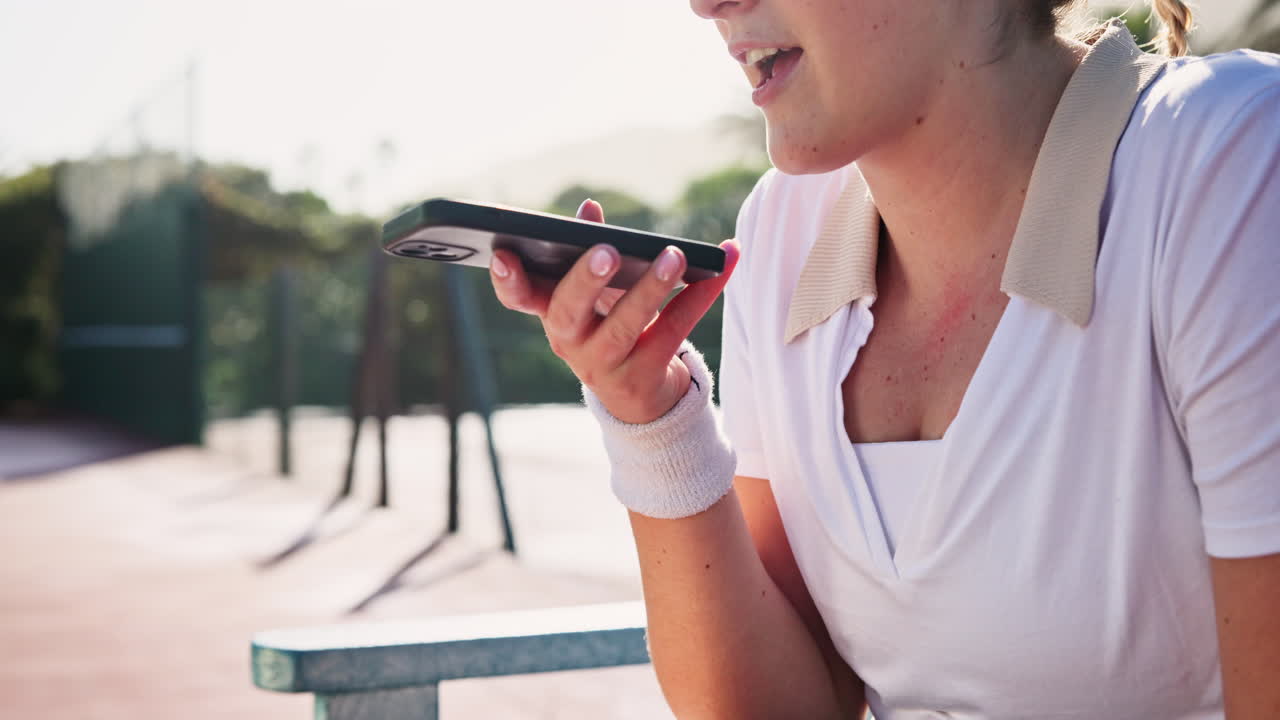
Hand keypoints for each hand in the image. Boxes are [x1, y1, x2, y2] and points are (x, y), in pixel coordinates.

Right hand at [489, 198, 739, 423]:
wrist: (639, 398)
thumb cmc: (610, 328)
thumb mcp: (594, 295)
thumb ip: (587, 248)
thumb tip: (589, 208)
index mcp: (551, 314)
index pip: (518, 298)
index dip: (507, 279)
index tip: (504, 254)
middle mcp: (569, 342)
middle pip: (569, 311)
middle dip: (586, 280)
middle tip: (608, 251)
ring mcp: (604, 364)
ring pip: (625, 325)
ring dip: (651, 287)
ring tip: (674, 256)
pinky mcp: (643, 377)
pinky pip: (673, 330)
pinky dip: (700, 296)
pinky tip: (720, 268)